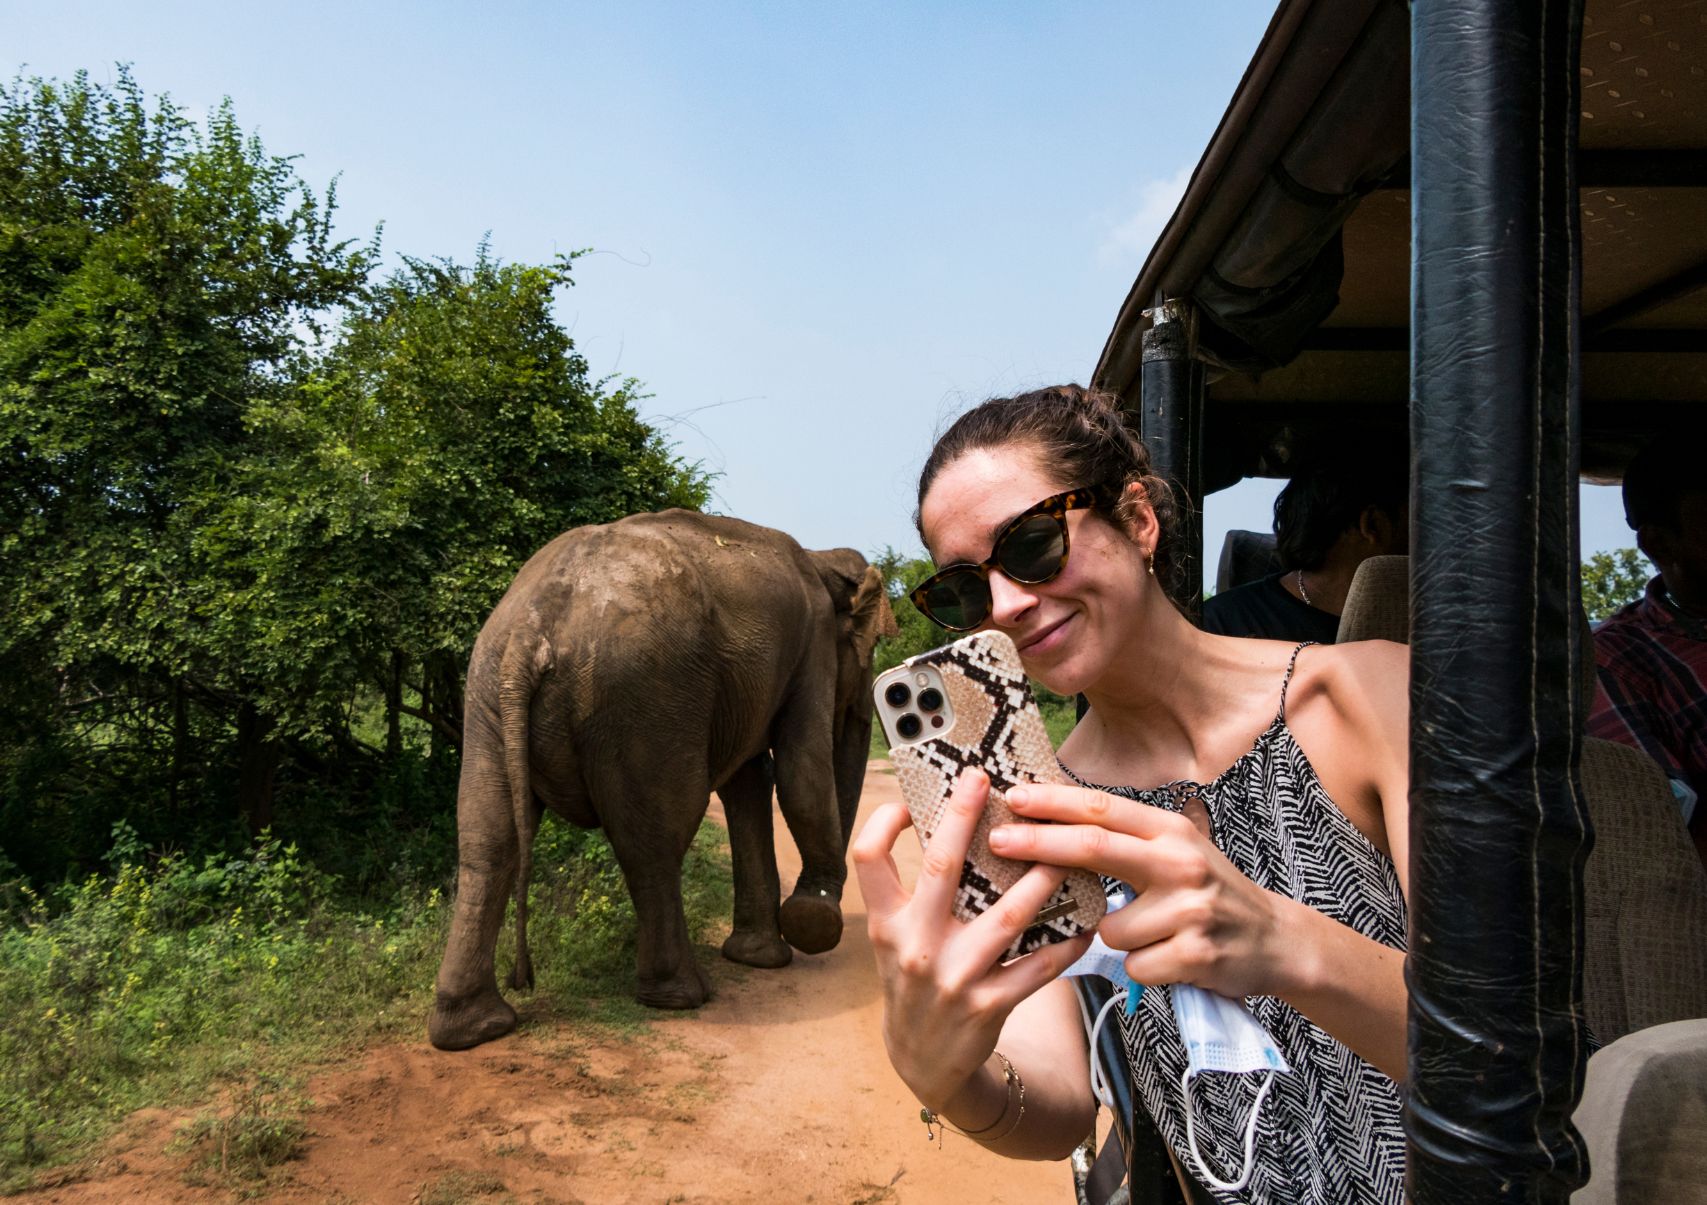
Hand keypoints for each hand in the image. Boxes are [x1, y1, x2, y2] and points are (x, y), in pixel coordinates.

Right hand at [852, 768, 1092, 1112]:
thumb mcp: (897, 941)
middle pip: (940, 867)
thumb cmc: (914, 981)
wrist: (922, 1062)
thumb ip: (915, 895)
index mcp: (887, 924)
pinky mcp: (990, 1005)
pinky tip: (1087, 921)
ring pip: (1008, 914)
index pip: (868, 858)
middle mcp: (915, 946)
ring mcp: (954, 977)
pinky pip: (1040, 965)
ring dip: (1041, 877)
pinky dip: (1068, 941)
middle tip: (985, 778)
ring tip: (1065, 850)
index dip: (884, 820)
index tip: (911, 798)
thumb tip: (956, 827)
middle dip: (963, 816)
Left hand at [992, 782, 1296, 1000]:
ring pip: (1109, 929)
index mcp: (1170, 831)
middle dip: (1039, 843)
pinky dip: (1142, 969)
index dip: (1053, 802)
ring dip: (1116, 939)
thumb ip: (1124, 839)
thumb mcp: (1175, 850)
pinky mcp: (1195, 955)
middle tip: (996, 840)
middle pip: (1094, 848)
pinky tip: (1170, 960)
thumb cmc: (1207, 892)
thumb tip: (1050, 821)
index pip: (1102, 809)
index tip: (1012, 796)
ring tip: (1153, 936)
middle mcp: (1181, 862)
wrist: (1274, 940)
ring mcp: (1189, 909)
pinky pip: (1134, 966)